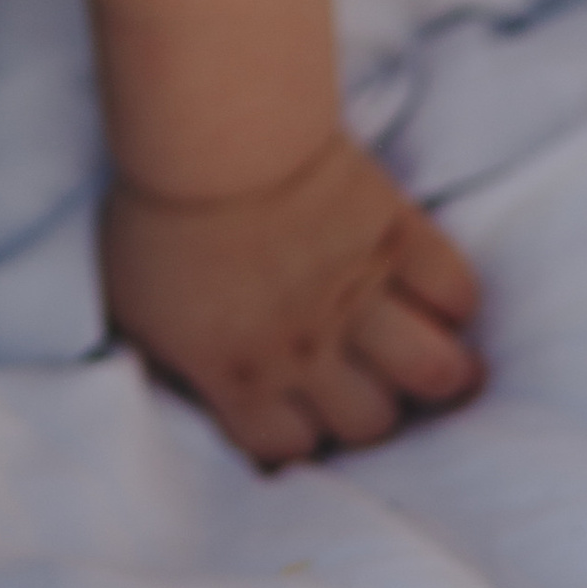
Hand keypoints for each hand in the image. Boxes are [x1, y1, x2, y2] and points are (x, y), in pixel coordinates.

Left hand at [100, 129, 481, 466]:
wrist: (211, 139)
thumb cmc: (154, 214)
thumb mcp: (130, 304)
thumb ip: (167, 355)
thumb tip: (183, 378)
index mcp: (241, 375)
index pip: (292, 448)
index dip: (295, 435)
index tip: (296, 414)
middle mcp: (310, 353)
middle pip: (371, 423)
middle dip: (367, 412)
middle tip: (364, 385)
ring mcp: (363, 297)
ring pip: (433, 373)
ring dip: (437, 375)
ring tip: (434, 367)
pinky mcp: (398, 238)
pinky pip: (455, 294)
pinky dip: (455, 303)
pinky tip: (439, 302)